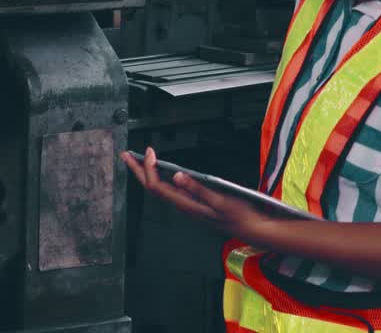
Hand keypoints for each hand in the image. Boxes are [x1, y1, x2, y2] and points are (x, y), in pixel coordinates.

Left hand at [122, 147, 274, 240]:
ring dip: (147, 174)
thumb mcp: (221, 200)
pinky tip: (162, 171)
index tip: (147, 151)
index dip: (148, 169)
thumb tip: (177, 176)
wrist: (254, 229)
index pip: (157, 187)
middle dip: (138, 171)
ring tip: (139, 160)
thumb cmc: (240, 214)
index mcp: (187, 205)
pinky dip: (161, 178)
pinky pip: (170, 191)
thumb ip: (198, 189)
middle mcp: (183, 207)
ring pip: (160, 190)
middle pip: (152, 188)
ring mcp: (187, 206)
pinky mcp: (193, 204)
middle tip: (126, 155)